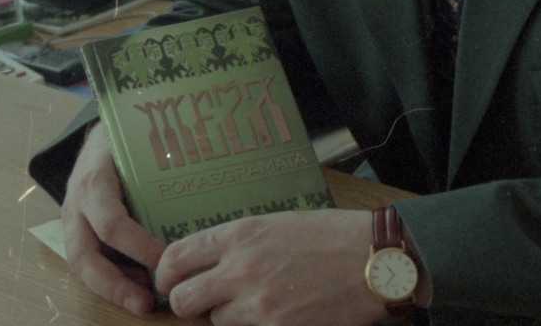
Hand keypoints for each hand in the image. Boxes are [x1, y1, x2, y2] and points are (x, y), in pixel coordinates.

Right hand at [60, 122, 166, 313]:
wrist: (96, 140)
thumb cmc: (123, 142)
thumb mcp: (136, 144)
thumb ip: (161, 161)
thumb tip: (209, 180)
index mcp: (93, 183)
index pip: (110, 223)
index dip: (138, 246)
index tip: (167, 259)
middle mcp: (76, 206)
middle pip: (84, 257)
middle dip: (114, 285)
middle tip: (146, 303)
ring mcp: (72, 223)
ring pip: (82, 266)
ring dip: (113, 289)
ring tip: (144, 303)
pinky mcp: (77, 234)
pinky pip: (90, 264)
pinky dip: (113, 279)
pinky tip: (140, 286)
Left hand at [153, 209, 383, 325]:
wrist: (375, 261)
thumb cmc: (331, 236)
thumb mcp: (276, 224)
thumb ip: (239, 242)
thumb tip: (210, 260)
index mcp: (239, 235)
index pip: (176, 257)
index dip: (165, 274)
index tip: (168, 281)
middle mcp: (240, 268)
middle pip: (183, 299)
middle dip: (187, 303)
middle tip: (200, 303)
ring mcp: (257, 303)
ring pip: (215, 321)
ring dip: (227, 316)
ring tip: (254, 303)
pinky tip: (275, 315)